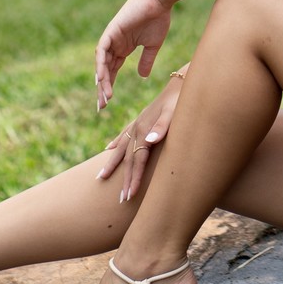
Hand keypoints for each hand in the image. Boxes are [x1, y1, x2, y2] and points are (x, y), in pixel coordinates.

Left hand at [94, 0, 172, 109]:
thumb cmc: (158, 19)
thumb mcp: (153, 45)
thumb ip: (146, 60)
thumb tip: (142, 77)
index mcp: (123, 48)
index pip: (112, 71)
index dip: (109, 86)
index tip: (107, 104)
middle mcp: (114, 44)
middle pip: (104, 70)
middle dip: (102, 88)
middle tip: (101, 107)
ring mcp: (111, 37)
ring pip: (102, 63)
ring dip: (102, 80)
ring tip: (104, 97)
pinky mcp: (111, 31)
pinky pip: (102, 50)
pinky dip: (101, 64)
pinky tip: (101, 78)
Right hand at [96, 73, 185, 202]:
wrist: (181, 83)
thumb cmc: (181, 100)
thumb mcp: (175, 113)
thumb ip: (163, 127)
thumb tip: (150, 140)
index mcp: (145, 130)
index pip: (137, 161)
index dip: (133, 179)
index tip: (129, 196)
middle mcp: (137, 128)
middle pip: (127, 159)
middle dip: (123, 179)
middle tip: (119, 200)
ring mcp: (137, 124)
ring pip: (121, 148)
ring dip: (113, 165)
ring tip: (101, 178)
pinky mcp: (140, 119)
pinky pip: (123, 135)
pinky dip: (115, 144)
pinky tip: (108, 150)